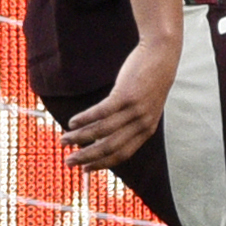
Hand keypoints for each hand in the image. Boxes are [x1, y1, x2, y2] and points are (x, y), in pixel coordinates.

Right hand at [63, 33, 178, 170]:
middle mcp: (141, 123)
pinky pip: (100, 112)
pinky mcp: (125, 95)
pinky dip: (84, 119)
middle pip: (109, 147)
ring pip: (102, 131)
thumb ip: (132, 122)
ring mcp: (134, 110)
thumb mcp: (146, 106)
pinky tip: (72, 122)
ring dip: (79, 137)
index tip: (85, 169)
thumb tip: (107, 135)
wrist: (161, 55)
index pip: (122, 155)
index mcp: (147, 130)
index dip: (102, 164)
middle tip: (69, 162)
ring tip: (64, 140)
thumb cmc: (150, 81)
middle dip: (86, 157)